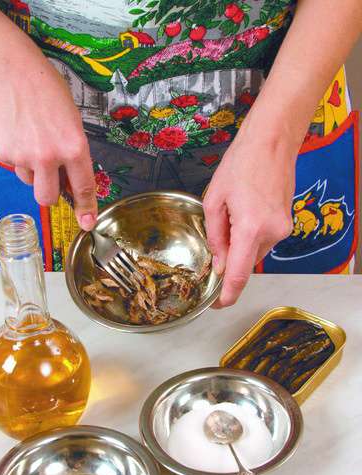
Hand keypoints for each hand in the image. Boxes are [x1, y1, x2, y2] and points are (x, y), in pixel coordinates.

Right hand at [0, 55, 96, 230]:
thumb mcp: (74, 124)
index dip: (86, 209)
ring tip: (33, 141)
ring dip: (33, 170)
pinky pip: (14, 166)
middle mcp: (48, 156)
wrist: (16, 74)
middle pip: (48, 198)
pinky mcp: (3, 152)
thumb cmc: (48, 94)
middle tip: (50, 176)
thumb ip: (74, 156)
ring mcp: (23, 156)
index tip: (86, 222)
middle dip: (50, 193)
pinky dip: (17, 156)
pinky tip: (20, 135)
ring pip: (29, 181)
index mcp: (73, 148)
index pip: (83, 187)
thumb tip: (72, 182)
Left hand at [203, 117, 295, 306]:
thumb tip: (220, 263)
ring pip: (254, 252)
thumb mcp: (214, 200)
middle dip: (229, 259)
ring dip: (239, 244)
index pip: (239, 275)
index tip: (218, 304)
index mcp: (250, 229)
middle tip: (217, 236)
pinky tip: (244, 213)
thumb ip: (215, 237)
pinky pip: (264, 241)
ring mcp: (283, 230)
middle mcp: (271, 234)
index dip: (228, 295)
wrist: (271, 142)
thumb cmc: (241, 163)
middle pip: (246, 263)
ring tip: (232, 213)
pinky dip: (250, 237)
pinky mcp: (287, 224)